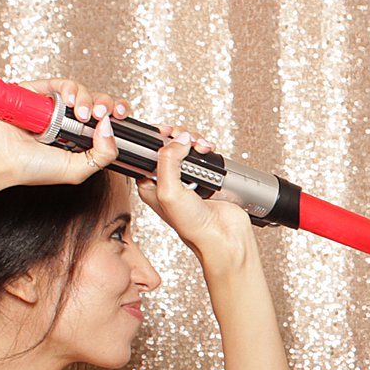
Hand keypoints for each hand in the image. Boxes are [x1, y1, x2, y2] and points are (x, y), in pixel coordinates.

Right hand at [0, 78, 127, 189]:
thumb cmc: (30, 168)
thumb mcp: (78, 170)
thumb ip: (103, 154)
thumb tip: (110, 127)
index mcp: (80, 139)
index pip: (107, 121)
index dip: (118, 114)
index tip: (122, 116)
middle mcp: (68, 121)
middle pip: (97, 103)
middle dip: (106, 105)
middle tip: (102, 116)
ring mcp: (52, 106)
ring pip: (81, 91)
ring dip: (88, 98)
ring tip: (83, 113)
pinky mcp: (36, 92)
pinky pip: (59, 83)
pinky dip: (69, 88)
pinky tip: (70, 101)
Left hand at [135, 131, 248, 254]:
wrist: (224, 238)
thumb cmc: (193, 226)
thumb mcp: (169, 192)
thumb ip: (168, 161)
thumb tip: (179, 140)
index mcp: (150, 184)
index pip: (145, 151)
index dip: (154, 138)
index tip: (164, 132)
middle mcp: (167, 180)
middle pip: (167, 145)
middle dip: (177, 137)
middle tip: (185, 140)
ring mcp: (187, 178)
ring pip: (186, 147)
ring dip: (194, 141)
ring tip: (201, 147)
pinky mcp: (206, 177)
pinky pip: (203, 155)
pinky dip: (206, 149)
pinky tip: (208, 152)